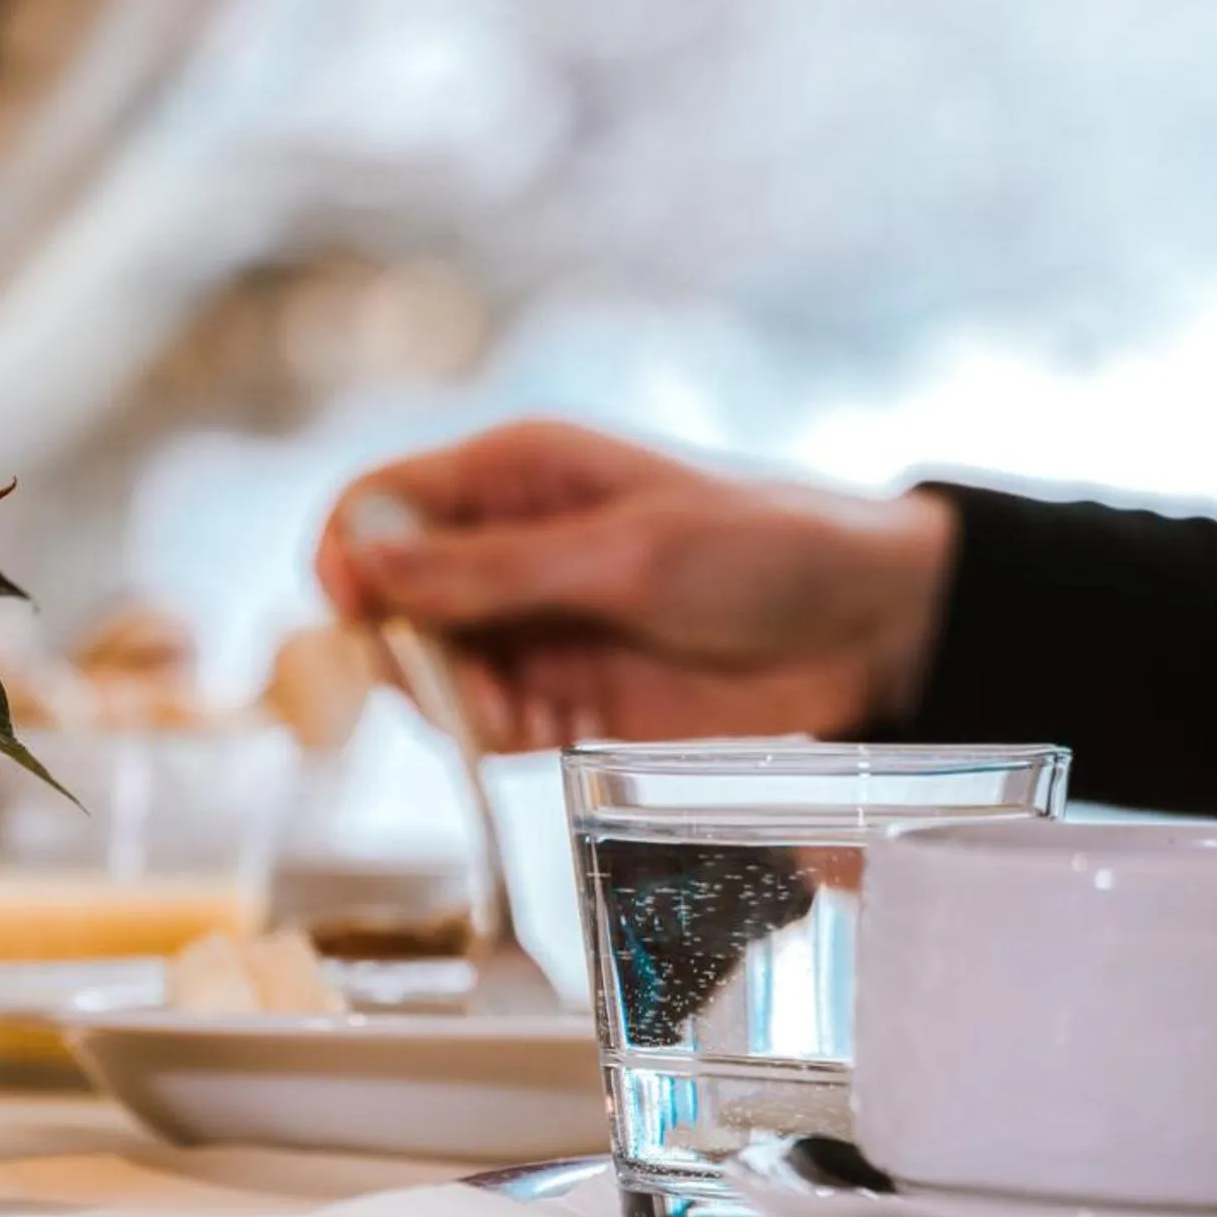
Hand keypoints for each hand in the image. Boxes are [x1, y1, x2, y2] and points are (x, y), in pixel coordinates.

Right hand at [316, 420, 956, 749]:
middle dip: (396, 650)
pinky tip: (544, 735)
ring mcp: (532, 630)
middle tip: (458, 684)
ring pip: (425, 674)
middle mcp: (506, 550)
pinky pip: (483, 728)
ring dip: (445, 702)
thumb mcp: (629, 553)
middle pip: (384, 602)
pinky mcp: (563, 701)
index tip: (354, 615)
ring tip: (515, 715)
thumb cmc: (766, 551)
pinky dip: (491, 741)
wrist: (872, 631)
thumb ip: (495, 570)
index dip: (344, 561)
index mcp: (514, 475)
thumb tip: (363, 565)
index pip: (374, 509)